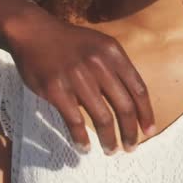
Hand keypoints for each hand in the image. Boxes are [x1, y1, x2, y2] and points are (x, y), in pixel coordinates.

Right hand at [3, 8, 155, 153]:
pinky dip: (81, 138)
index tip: (149, 131)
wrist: (33, 32)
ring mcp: (77, 77)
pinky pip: (74, 121)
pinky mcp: (56, 89)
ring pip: (102, 117)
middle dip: (130, 132)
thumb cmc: (69, 43)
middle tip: (131, 148)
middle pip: (124, 106)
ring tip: (110, 150)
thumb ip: (116, 69)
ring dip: (109, 139)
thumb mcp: (99, 46)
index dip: (146, 113)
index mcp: (113, 53)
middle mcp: (98, 64)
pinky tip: (84, 148)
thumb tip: (130, 102)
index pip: (138, 89)